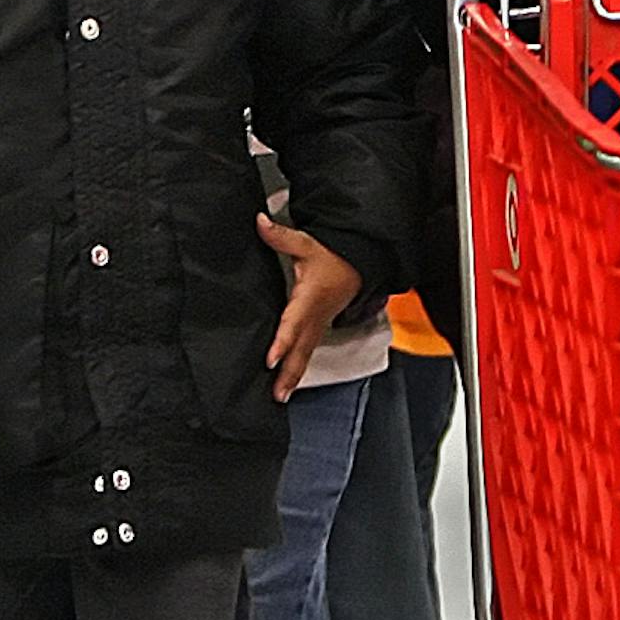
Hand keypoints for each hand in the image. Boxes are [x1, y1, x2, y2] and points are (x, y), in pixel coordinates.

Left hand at [261, 213, 363, 401]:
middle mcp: (316, 316)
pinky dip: (298, 370)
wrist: (359, 265)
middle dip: (289, 372)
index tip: (271, 358)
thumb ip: (281, 236)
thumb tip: (260, 222)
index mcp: (310, 297)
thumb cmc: (334, 257)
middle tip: (277, 393)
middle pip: (301, 348)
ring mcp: (319, 325)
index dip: (283, 341)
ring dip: (294, 376)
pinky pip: (308, 352)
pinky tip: (288, 384)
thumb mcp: (308, 243)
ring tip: (280, 397)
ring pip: (306, 354)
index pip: (294, 322)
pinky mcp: (320, 329)